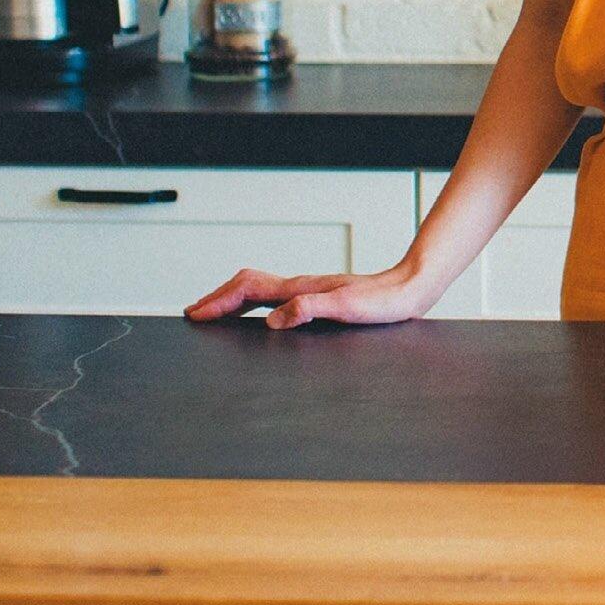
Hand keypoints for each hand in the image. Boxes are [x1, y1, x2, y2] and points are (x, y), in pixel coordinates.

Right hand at [186, 263, 434, 328]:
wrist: (411, 288)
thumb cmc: (384, 301)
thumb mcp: (348, 309)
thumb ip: (311, 309)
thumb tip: (274, 319)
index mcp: (302, 289)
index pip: (249, 290)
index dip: (219, 301)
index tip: (195, 315)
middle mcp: (302, 287)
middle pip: (247, 285)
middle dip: (217, 298)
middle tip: (193, 313)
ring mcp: (309, 290)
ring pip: (259, 289)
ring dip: (232, 299)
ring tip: (213, 313)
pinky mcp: (319, 298)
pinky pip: (274, 296)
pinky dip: (252, 303)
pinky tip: (256, 316)